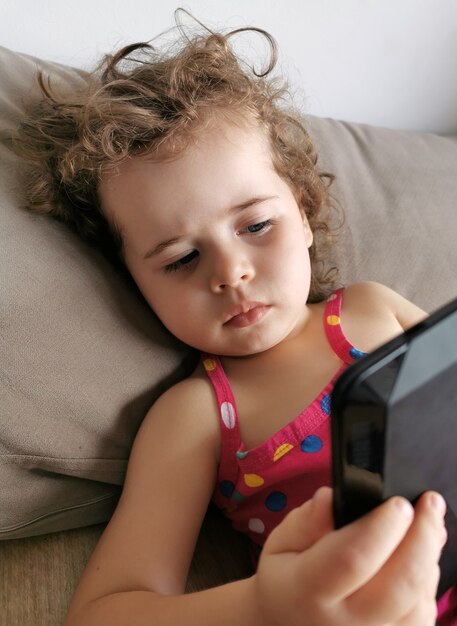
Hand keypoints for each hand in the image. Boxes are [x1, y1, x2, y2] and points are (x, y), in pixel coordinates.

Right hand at [253, 487, 445, 625]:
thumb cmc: (286, 579)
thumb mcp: (282, 542)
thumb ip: (306, 520)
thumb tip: (331, 498)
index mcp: (308, 591)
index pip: (352, 559)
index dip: (382, 528)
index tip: (399, 502)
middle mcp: (344, 625)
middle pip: (399, 584)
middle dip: (423, 538)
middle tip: (430, 501)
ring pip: (418, 602)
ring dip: (430, 558)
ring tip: (427, 524)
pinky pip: (423, 618)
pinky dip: (429, 583)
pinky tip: (420, 559)